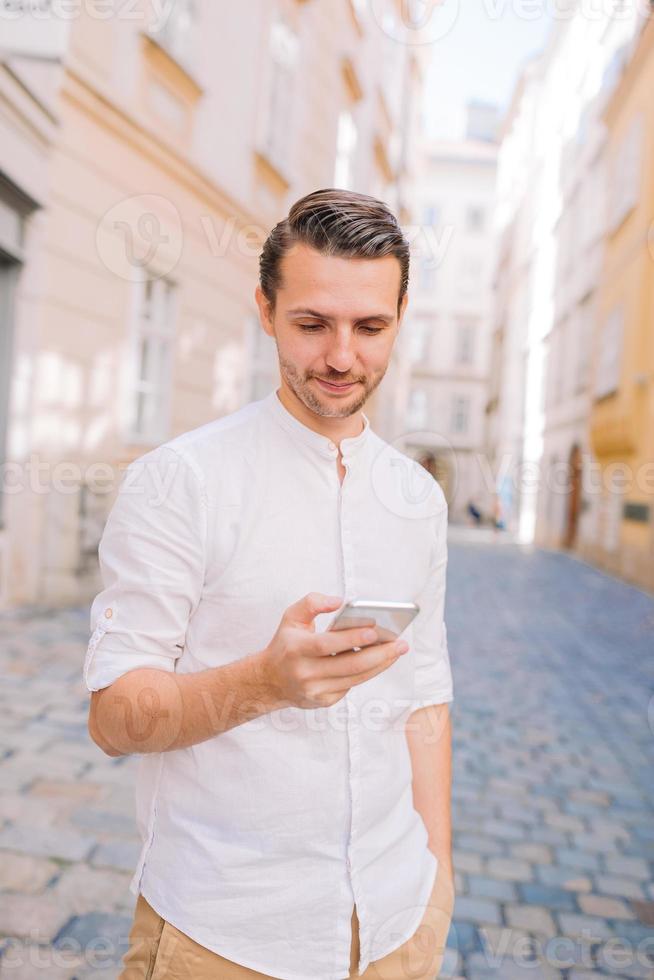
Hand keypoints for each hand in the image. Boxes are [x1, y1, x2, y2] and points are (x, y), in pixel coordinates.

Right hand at [260, 592, 409, 709]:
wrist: (269, 681)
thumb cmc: (286, 644)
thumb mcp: (291, 617)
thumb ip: (312, 602)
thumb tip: (339, 601)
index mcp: (297, 649)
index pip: (328, 644)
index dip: (353, 638)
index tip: (376, 630)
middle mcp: (306, 673)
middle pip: (350, 666)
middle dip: (380, 654)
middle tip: (400, 643)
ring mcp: (315, 690)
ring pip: (356, 678)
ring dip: (380, 664)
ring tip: (397, 651)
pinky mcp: (324, 701)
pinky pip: (351, 685)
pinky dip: (367, 672)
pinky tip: (379, 660)